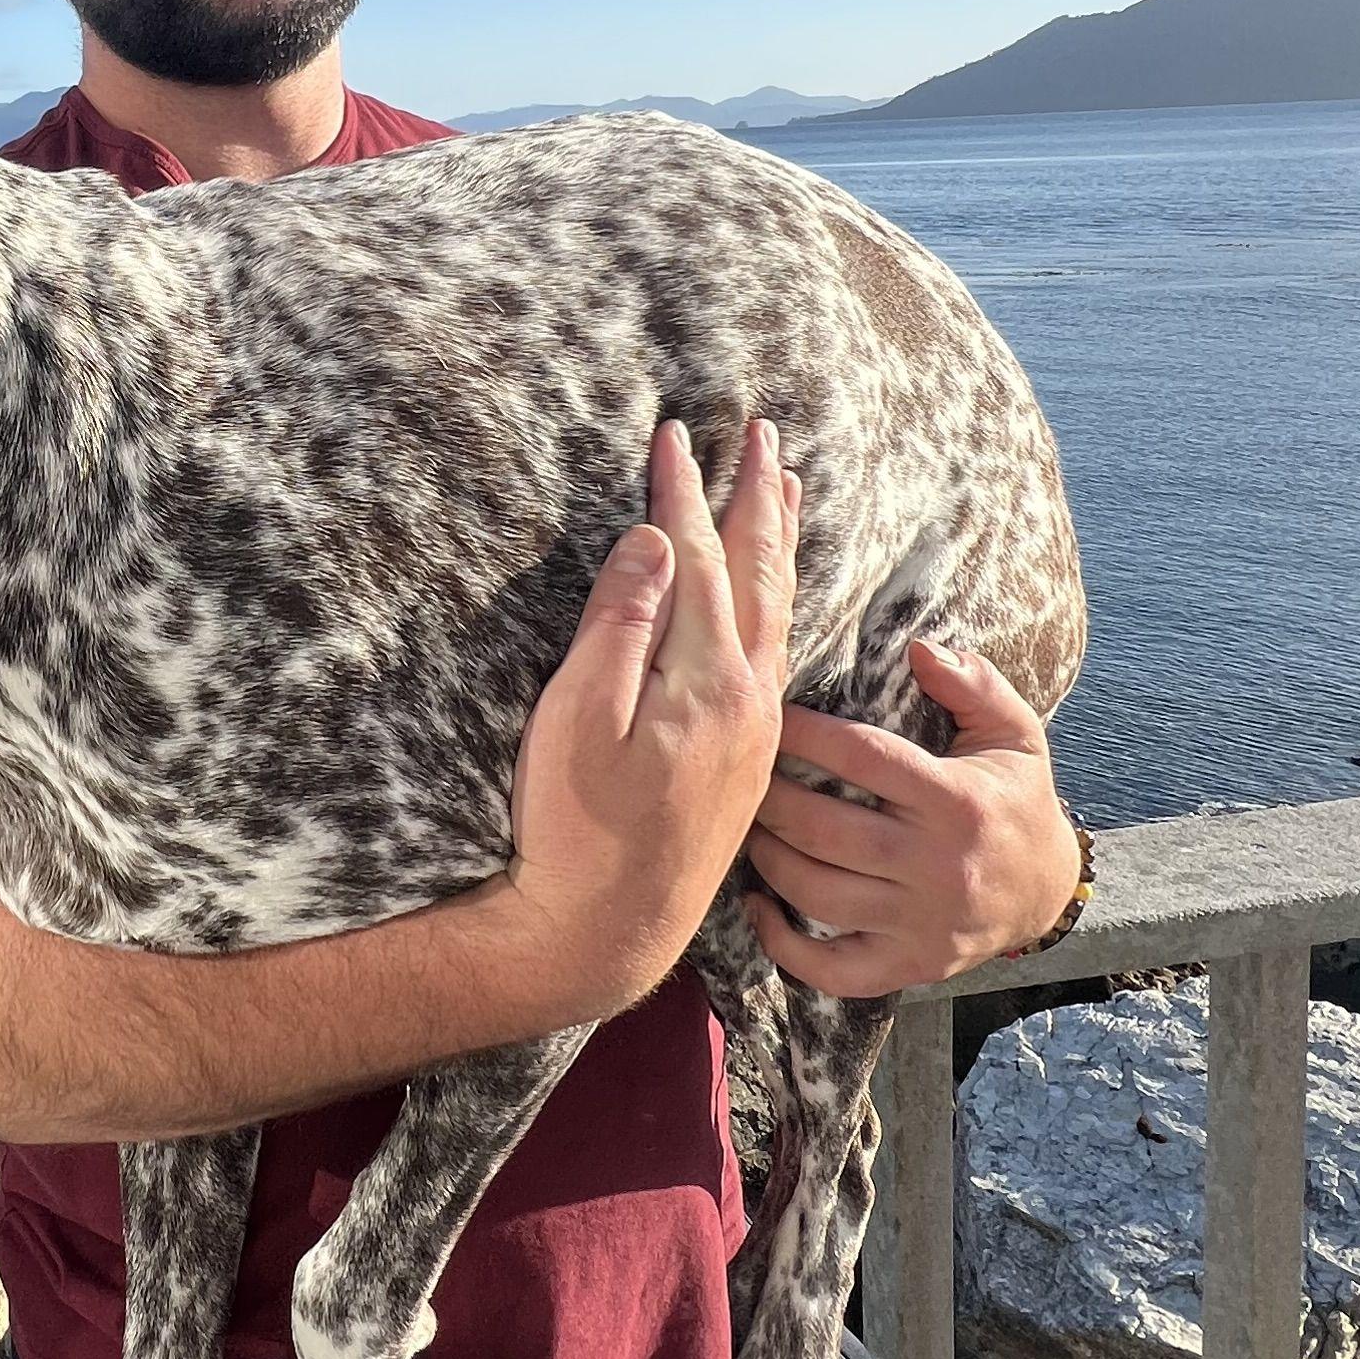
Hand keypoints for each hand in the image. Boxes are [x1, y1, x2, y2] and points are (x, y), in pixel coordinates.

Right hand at [494, 419, 799, 1031]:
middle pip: (758, 573)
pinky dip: (777, 599)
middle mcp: (746, 698)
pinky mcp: (747, 758)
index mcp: (703, 680)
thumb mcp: (577, 719)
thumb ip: (620, 624)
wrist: (606, 928)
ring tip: (786, 490)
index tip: (672, 430)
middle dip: (757, 497)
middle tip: (763, 433)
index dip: (682, 491)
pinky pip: (776, 649)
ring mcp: (753, 730)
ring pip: (777, 611)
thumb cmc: (573, 827)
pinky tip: (773, 595)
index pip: (695, 558)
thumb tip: (655, 542)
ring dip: (779, 543)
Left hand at [739, 636, 1073, 1000]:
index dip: (806, 734)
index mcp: (957, 801)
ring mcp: (923, 923)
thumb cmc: (1015, 800)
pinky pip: (834, 971)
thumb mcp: (1013, 733)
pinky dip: (783, 945)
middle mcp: (938, 865)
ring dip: (769, 860)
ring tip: (752, 828)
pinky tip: (759, 906)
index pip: (863, 758)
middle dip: (771, 799)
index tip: (772, 714)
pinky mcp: (912, 965)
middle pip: (826, 830)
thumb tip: (919, 647)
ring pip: (818, 894)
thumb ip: (973, 684)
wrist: (1049, 891)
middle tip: (747, 776)